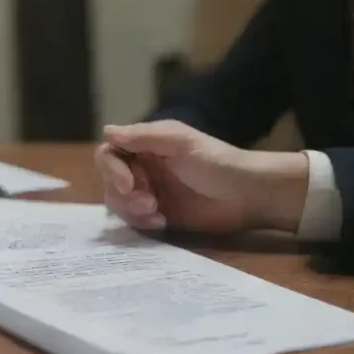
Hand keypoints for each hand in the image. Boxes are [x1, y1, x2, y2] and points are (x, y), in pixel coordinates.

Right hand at [96, 120, 309, 234]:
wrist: (247, 195)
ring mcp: (148, 193)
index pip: (110, 154)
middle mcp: (142, 168)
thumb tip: (106, 130)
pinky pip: (134, 221)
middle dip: (124, 195)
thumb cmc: (216, 161)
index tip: (127, 184)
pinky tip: (162, 222)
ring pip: (118, 203)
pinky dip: (142, 223)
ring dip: (131, 211)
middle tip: (149, 203)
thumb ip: (143, 136)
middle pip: (110, 181)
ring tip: (156, 214)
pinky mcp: (157, 215)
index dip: (111, 169)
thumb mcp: (180, 142)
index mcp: (146, 146)